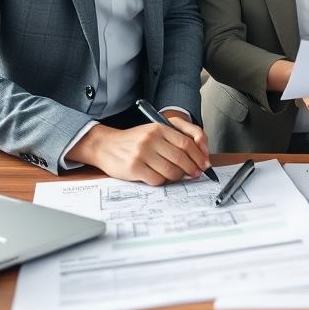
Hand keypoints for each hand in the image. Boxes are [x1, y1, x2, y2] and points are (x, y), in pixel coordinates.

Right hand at [68, 117, 211, 185]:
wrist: (105, 145)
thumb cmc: (133, 141)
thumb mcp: (153, 132)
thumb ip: (174, 139)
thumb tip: (198, 156)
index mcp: (158, 128)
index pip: (186, 143)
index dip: (198, 156)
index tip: (203, 164)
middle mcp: (151, 139)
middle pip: (181, 158)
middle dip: (192, 169)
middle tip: (195, 174)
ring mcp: (141, 154)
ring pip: (171, 171)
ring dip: (178, 177)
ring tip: (176, 176)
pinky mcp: (134, 168)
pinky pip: (157, 180)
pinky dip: (162, 181)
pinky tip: (159, 177)